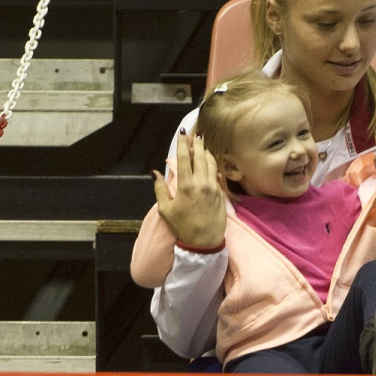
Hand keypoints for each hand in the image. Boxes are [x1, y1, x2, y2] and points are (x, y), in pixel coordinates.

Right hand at [152, 130, 226, 246]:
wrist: (204, 242)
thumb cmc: (183, 227)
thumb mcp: (165, 210)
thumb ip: (160, 189)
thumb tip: (155, 173)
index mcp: (185, 186)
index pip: (184, 158)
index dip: (183, 143)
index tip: (183, 133)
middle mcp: (200, 183)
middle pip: (199, 156)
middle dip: (197, 143)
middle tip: (196, 133)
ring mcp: (212, 187)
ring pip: (210, 162)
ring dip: (205, 152)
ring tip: (202, 145)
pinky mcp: (220, 193)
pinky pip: (216, 173)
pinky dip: (212, 164)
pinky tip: (210, 161)